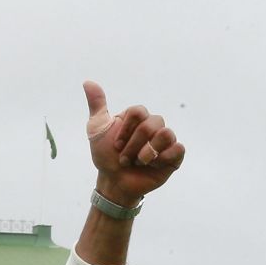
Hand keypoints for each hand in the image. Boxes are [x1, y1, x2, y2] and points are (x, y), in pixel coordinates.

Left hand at [84, 81, 183, 204]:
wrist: (114, 182)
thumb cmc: (106, 156)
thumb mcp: (97, 129)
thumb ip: (97, 105)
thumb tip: (88, 82)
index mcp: (138, 117)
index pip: (139, 111)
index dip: (126, 130)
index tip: (116, 145)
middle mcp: (154, 125)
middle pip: (151, 124)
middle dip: (133, 145)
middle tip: (124, 159)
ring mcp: (165, 141)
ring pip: (166, 134)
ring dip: (147, 153)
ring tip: (139, 163)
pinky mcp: (174, 156)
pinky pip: (178, 149)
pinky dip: (163, 158)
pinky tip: (153, 165)